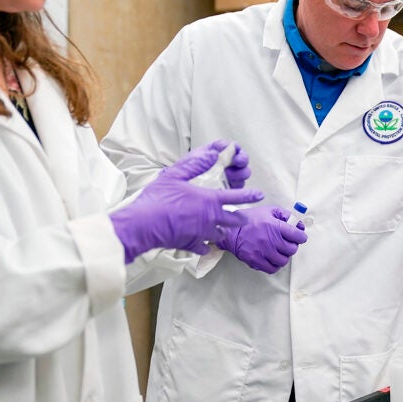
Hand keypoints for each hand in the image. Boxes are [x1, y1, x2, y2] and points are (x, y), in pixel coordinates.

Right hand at [110, 141, 263, 263]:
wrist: (143, 225)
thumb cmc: (158, 198)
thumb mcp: (175, 175)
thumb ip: (195, 165)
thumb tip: (212, 154)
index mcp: (208, 200)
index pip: (235, 196)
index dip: (249, 195)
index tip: (259, 194)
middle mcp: (210, 218)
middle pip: (234, 220)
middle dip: (241, 218)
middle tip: (245, 218)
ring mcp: (202, 234)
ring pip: (220, 234)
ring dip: (222, 231)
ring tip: (223, 230)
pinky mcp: (192, 245)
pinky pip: (204, 247)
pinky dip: (206, 246)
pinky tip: (204, 244)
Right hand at [217, 205, 308, 273]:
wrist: (230, 230)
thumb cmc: (250, 219)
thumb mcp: (269, 210)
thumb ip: (286, 215)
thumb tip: (299, 225)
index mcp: (275, 226)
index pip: (297, 235)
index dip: (301, 236)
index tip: (299, 237)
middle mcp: (270, 240)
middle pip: (292, 249)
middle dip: (292, 246)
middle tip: (287, 243)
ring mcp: (263, 252)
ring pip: (284, 260)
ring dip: (284, 256)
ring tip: (279, 251)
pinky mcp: (256, 261)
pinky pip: (273, 268)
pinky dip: (275, 265)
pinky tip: (272, 258)